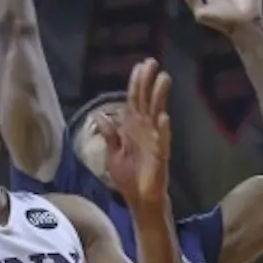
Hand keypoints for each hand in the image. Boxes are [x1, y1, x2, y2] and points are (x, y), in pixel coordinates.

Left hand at [101, 58, 171, 209]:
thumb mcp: (113, 155)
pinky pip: (162, 141)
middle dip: (148, 82)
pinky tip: (164, 117)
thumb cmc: (128, 179)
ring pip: (157, 115)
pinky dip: (163, 129)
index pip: (134, 101)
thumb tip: (99, 115)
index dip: (136, 83)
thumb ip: (110, 135)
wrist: (140, 201)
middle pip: (146, 102)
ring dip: (159, 98)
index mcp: (132, 129)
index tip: (139, 65)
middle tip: (152, 62)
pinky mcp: (160, 157)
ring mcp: (155, 142)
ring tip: (163, 79)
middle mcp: (145, 131)